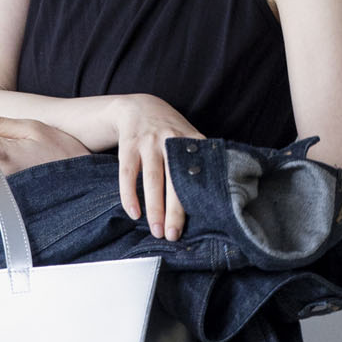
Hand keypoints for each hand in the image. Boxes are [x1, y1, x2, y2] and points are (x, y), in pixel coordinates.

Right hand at [105, 93, 204, 239]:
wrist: (140, 107)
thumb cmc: (170, 131)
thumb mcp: (189, 138)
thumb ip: (199, 160)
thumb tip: (214, 197)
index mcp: (192, 141)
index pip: (198, 173)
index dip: (199, 197)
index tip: (203, 220)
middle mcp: (171, 140)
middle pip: (175, 180)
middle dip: (175, 210)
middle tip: (174, 235)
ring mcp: (149, 142)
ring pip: (153, 179)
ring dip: (154, 208)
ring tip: (156, 231)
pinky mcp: (128, 146)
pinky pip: (127, 174)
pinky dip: (129, 195)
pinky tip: (133, 213)